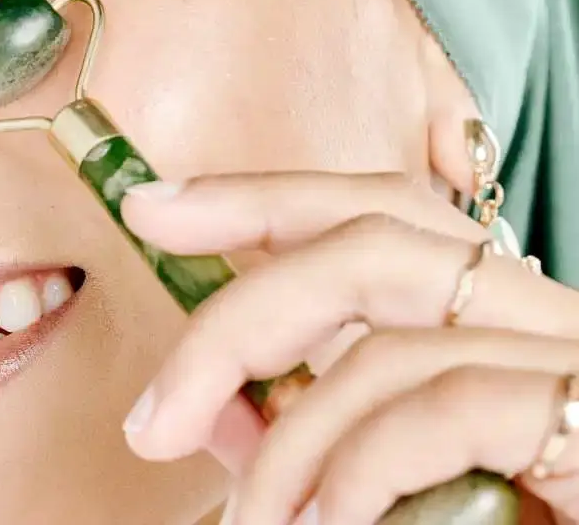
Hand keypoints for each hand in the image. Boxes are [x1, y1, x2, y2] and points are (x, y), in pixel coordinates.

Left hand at [118, 172, 578, 524]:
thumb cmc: (502, 512)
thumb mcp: (393, 467)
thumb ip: (312, 427)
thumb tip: (208, 408)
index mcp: (500, 310)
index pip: (380, 209)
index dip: (261, 195)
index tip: (155, 205)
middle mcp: (548, 315)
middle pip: (372, 245)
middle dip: (240, 320)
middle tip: (151, 420)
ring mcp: (577, 363)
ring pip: (394, 339)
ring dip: (291, 440)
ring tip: (248, 523)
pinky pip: (447, 406)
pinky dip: (359, 467)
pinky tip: (319, 523)